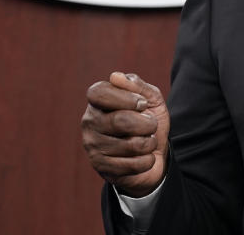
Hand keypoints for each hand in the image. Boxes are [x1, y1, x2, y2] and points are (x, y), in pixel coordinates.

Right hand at [82, 72, 169, 196]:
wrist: (153, 153)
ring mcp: (93, 145)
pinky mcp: (101, 167)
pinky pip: (132, 165)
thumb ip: (137, 85)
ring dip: (149, 143)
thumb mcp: (150, 99)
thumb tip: (115, 76)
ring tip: (148, 142)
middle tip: (152, 125)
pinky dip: (147, 160)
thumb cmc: (147, 120)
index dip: (126, 98)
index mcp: (97, 101)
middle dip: (146, 124)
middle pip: (120, 121)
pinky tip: (145, 157)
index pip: (99, 93)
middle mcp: (89, 121)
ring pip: (129, 145)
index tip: (143, 104)